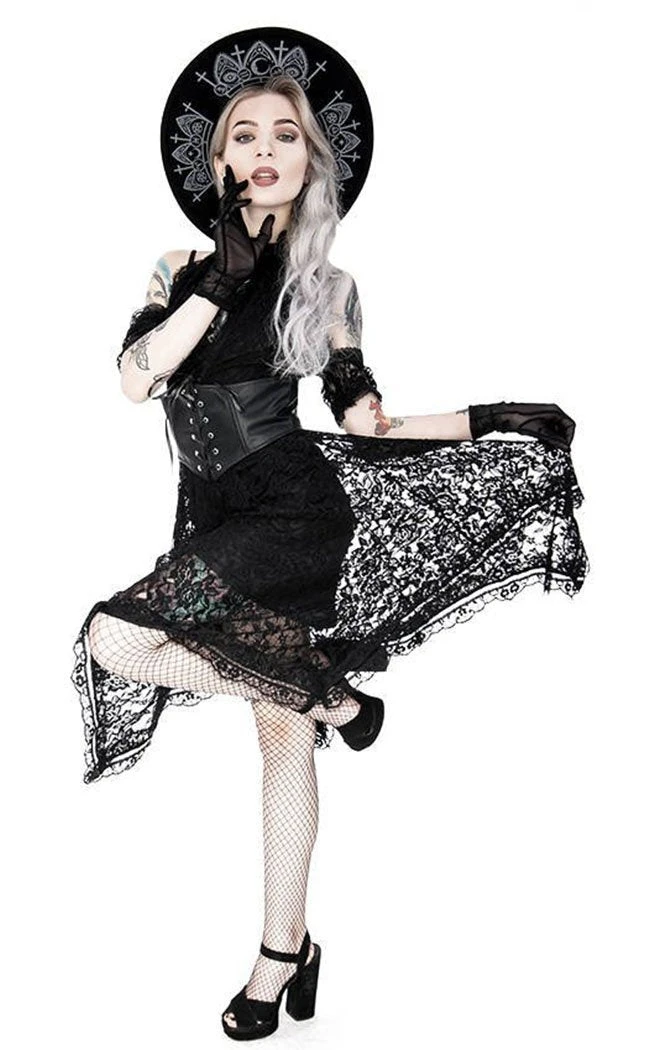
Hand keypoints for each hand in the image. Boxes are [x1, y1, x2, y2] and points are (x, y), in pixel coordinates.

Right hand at [194, 164, 274, 309]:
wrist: (233, 277)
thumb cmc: (243, 265)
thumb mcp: (260, 244)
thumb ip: (265, 231)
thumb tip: (273, 218)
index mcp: (236, 223)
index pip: (236, 201)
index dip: (238, 189)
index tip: (244, 178)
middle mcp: (228, 221)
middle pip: (227, 196)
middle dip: (229, 181)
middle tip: (231, 166)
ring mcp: (224, 223)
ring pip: (226, 199)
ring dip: (233, 188)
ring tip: (242, 179)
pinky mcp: (222, 228)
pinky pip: (228, 210)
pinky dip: (238, 203)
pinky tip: (247, 199)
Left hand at [468, 401, 575, 451]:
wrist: (503, 416)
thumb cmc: (519, 419)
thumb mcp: (539, 431)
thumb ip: (554, 439)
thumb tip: (565, 447)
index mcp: (555, 411)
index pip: (570, 424)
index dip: (569, 437)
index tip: (565, 448)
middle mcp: (551, 412)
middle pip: (564, 427)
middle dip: (561, 439)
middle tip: (557, 450)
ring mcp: (544, 416)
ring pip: (556, 430)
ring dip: (554, 439)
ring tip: (549, 447)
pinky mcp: (537, 421)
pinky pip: (548, 430)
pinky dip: (547, 437)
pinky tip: (543, 444)